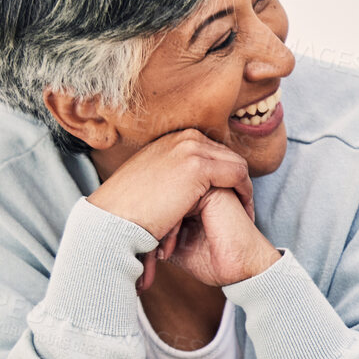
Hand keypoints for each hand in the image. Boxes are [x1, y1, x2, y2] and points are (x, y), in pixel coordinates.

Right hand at [85, 130, 272, 289]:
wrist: (113, 221)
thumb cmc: (129, 212)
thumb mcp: (153, 184)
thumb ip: (173, 177)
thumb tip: (187, 186)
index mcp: (172, 140)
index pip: (214, 152)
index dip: (226, 176)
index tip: (232, 199)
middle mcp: (182, 137)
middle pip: (229, 156)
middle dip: (238, 182)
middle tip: (244, 208)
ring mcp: (190, 148)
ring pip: (237, 165)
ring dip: (244, 189)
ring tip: (245, 213)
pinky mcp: (198, 165)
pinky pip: (238, 175)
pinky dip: (245, 194)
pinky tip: (242, 212)